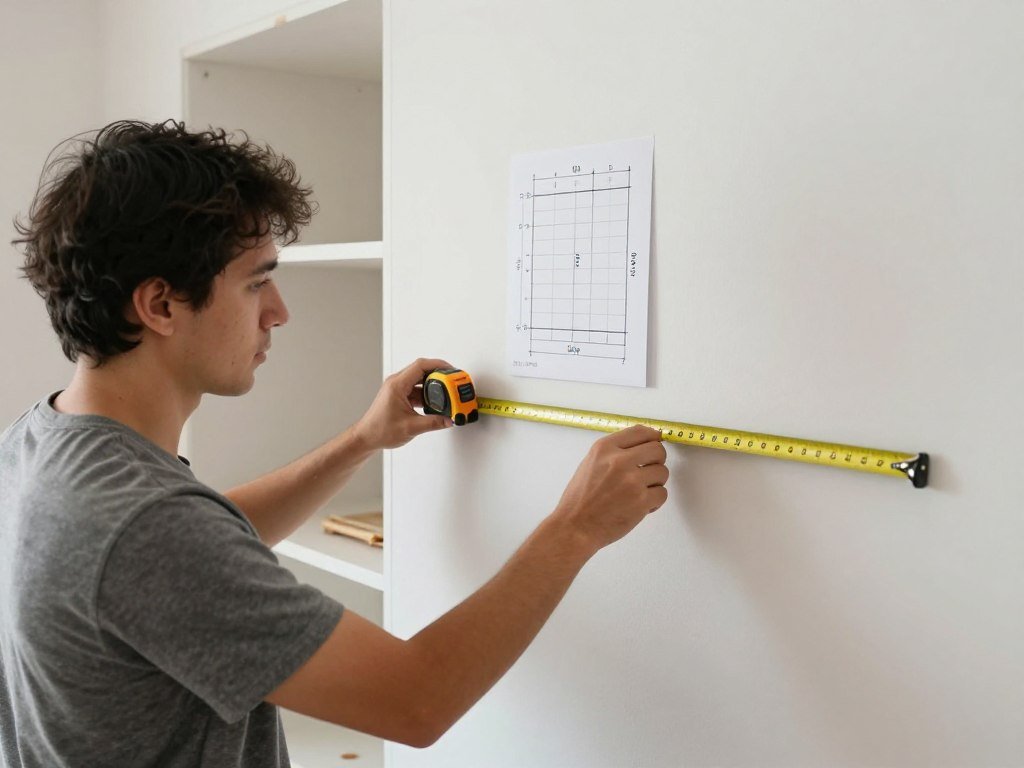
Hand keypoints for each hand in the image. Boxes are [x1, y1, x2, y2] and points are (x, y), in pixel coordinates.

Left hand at [352, 358, 453, 450]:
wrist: (366, 437)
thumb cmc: (379, 430)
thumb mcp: (411, 427)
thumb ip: (433, 423)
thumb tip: (448, 420)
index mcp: (397, 385)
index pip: (421, 366)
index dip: (438, 365)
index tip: (451, 370)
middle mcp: (396, 383)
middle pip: (422, 371)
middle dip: (439, 374)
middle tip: (452, 381)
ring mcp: (397, 389)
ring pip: (420, 381)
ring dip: (433, 386)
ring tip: (446, 393)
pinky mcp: (399, 396)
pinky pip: (416, 389)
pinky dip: (427, 394)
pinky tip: (435, 404)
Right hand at [552, 425, 667, 555]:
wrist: (575, 527)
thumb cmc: (579, 499)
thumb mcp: (590, 464)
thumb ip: (614, 452)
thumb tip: (642, 445)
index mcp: (604, 448)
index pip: (640, 431)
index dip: (653, 437)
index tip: (656, 442)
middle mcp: (619, 461)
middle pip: (657, 449)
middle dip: (657, 460)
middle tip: (648, 471)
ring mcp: (631, 481)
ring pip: (663, 472)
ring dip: (655, 483)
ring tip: (639, 492)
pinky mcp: (641, 501)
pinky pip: (662, 493)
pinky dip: (654, 501)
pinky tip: (640, 505)